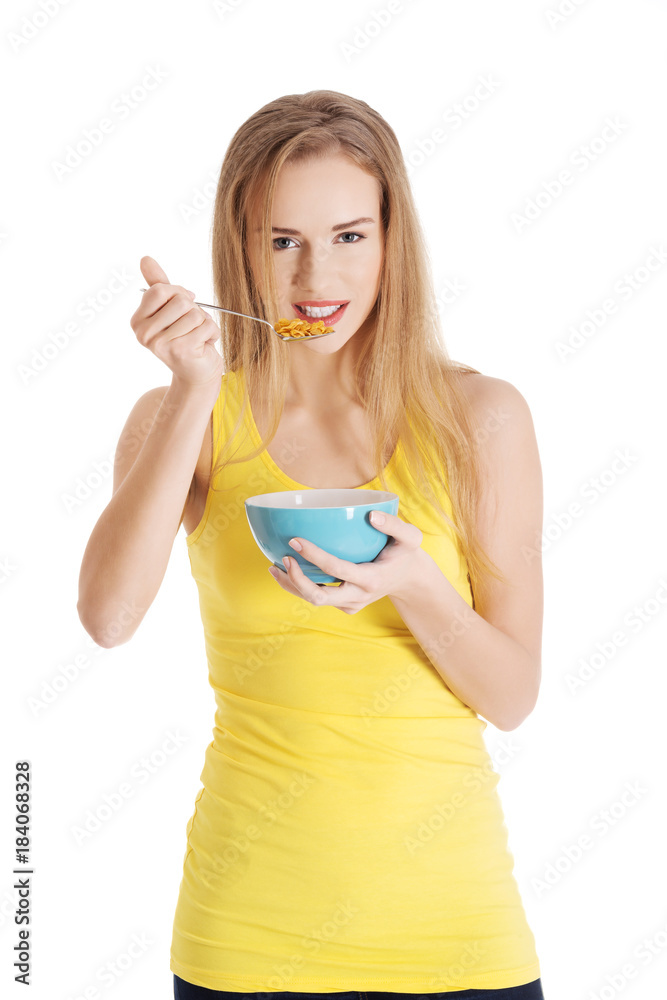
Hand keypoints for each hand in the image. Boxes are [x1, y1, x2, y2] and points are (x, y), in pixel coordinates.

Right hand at [130, 256, 223, 387]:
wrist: (197, 371)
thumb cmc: (184, 336)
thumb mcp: (169, 308)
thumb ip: (157, 283)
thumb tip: (145, 258)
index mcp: (137, 321)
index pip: (160, 290)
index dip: (178, 293)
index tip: (185, 305)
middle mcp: (144, 334)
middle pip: (179, 301)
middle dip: (193, 310)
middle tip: (191, 327)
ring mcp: (161, 345)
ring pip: (195, 314)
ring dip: (204, 323)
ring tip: (197, 336)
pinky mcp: (182, 352)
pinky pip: (207, 326)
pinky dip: (212, 333)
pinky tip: (204, 345)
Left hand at [267, 510, 424, 613]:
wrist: (409, 580)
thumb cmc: (406, 553)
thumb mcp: (411, 537)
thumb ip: (394, 524)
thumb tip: (371, 515)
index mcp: (371, 580)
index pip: (337, 569)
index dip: (313, 556)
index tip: (295, 540)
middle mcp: (358, 597)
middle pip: (319, 597)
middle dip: (296, 580)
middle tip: (282, 558)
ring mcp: (350, 604)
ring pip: (314, 601)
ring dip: (292, 586)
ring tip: (273, 566)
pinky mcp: (344, 606)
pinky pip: (318, 599)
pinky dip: (299, 588)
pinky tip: (285, 571)